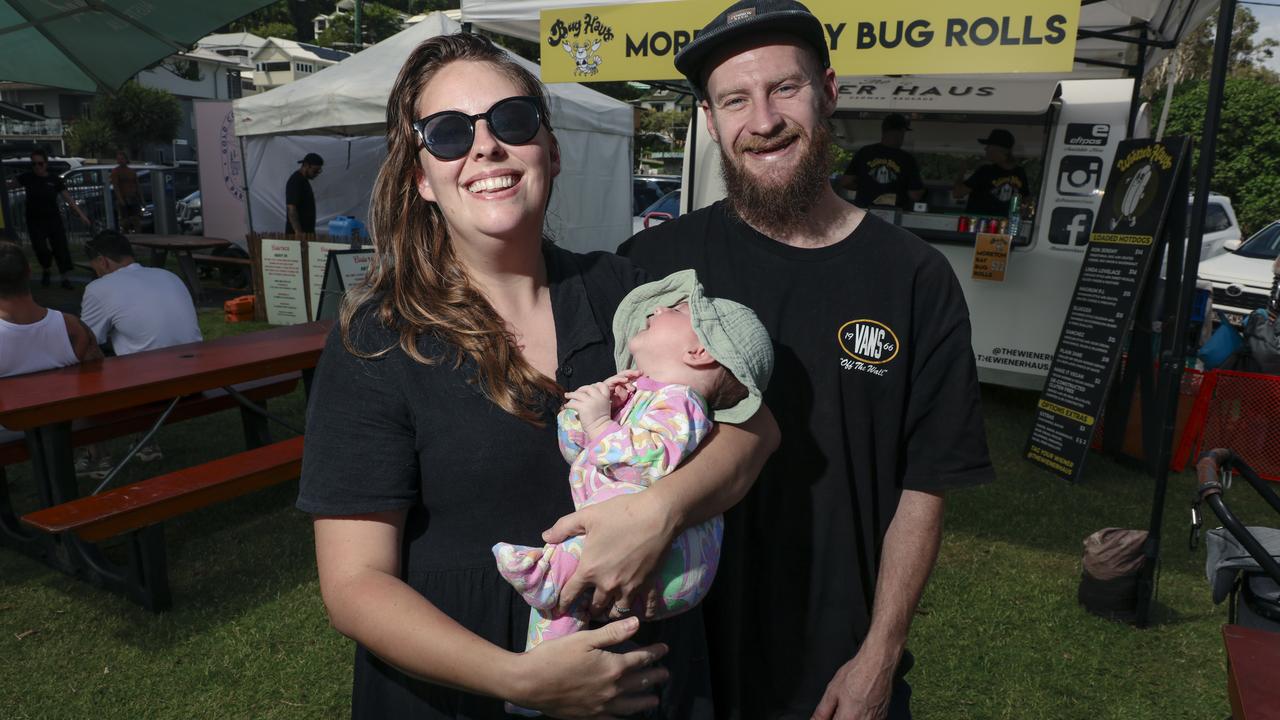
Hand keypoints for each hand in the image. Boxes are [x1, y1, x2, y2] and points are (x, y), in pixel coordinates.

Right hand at [509, 617, 669, 719]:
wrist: (529, 683)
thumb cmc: (555, 656)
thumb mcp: (584, 639)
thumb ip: (612, 633)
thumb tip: (637, 623)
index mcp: (612, 667)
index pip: (640, 659)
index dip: (654, 653)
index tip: (665, 649)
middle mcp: (611, 689)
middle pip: (639, 682)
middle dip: (654, 677)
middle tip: (665, 674)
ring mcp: (601, 706)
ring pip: (631, 705)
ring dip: (645, 700)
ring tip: (654, 700)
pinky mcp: (589, 716)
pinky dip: (623, 718)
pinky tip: (627, 718)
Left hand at [543, 492, 675, 617]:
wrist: (657, 514)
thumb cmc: (620, 513)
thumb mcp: (587, 516)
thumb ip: (563, 527)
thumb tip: (545, 537)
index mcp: (590, 570)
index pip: (570, 593)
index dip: (562, 603)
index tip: (559, 610)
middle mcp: (608, 584)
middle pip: (596, 607)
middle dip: (590, 610)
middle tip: (587, 611)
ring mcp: (630, 587)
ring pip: (618, 611)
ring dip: (612, 613)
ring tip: (610, 612)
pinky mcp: (649, 584)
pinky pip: (646, 606)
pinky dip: (644, 612)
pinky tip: (643, 615)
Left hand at [565, 372, 638, 434]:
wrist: (600, 429)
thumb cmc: (601, 420)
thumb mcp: (603, 406)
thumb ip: (597, 399)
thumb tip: (584, 395)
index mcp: (605, 397)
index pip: (601, 385)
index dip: (594, 385)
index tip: (589, 389)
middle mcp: (598, 397)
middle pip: (588, 387)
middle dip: (581, 389)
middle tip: (576, 392)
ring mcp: (590, 402)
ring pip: (578, 394)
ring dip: (571, 394)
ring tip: (567, 395)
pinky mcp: (583, 407)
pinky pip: (573, 403)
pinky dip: (568, 404)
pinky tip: (566, 406)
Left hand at [811, 645, 897, 719]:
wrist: (877, 665)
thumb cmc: (857, 674)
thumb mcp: (832, 691)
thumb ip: (822, 712)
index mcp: (848, 718)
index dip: (828, 719)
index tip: (829, 714)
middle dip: (839, 717)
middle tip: (837, 707)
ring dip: (849, 716)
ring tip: (850, 703)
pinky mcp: (882, 717)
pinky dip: (860, 716)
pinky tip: (858, 705)